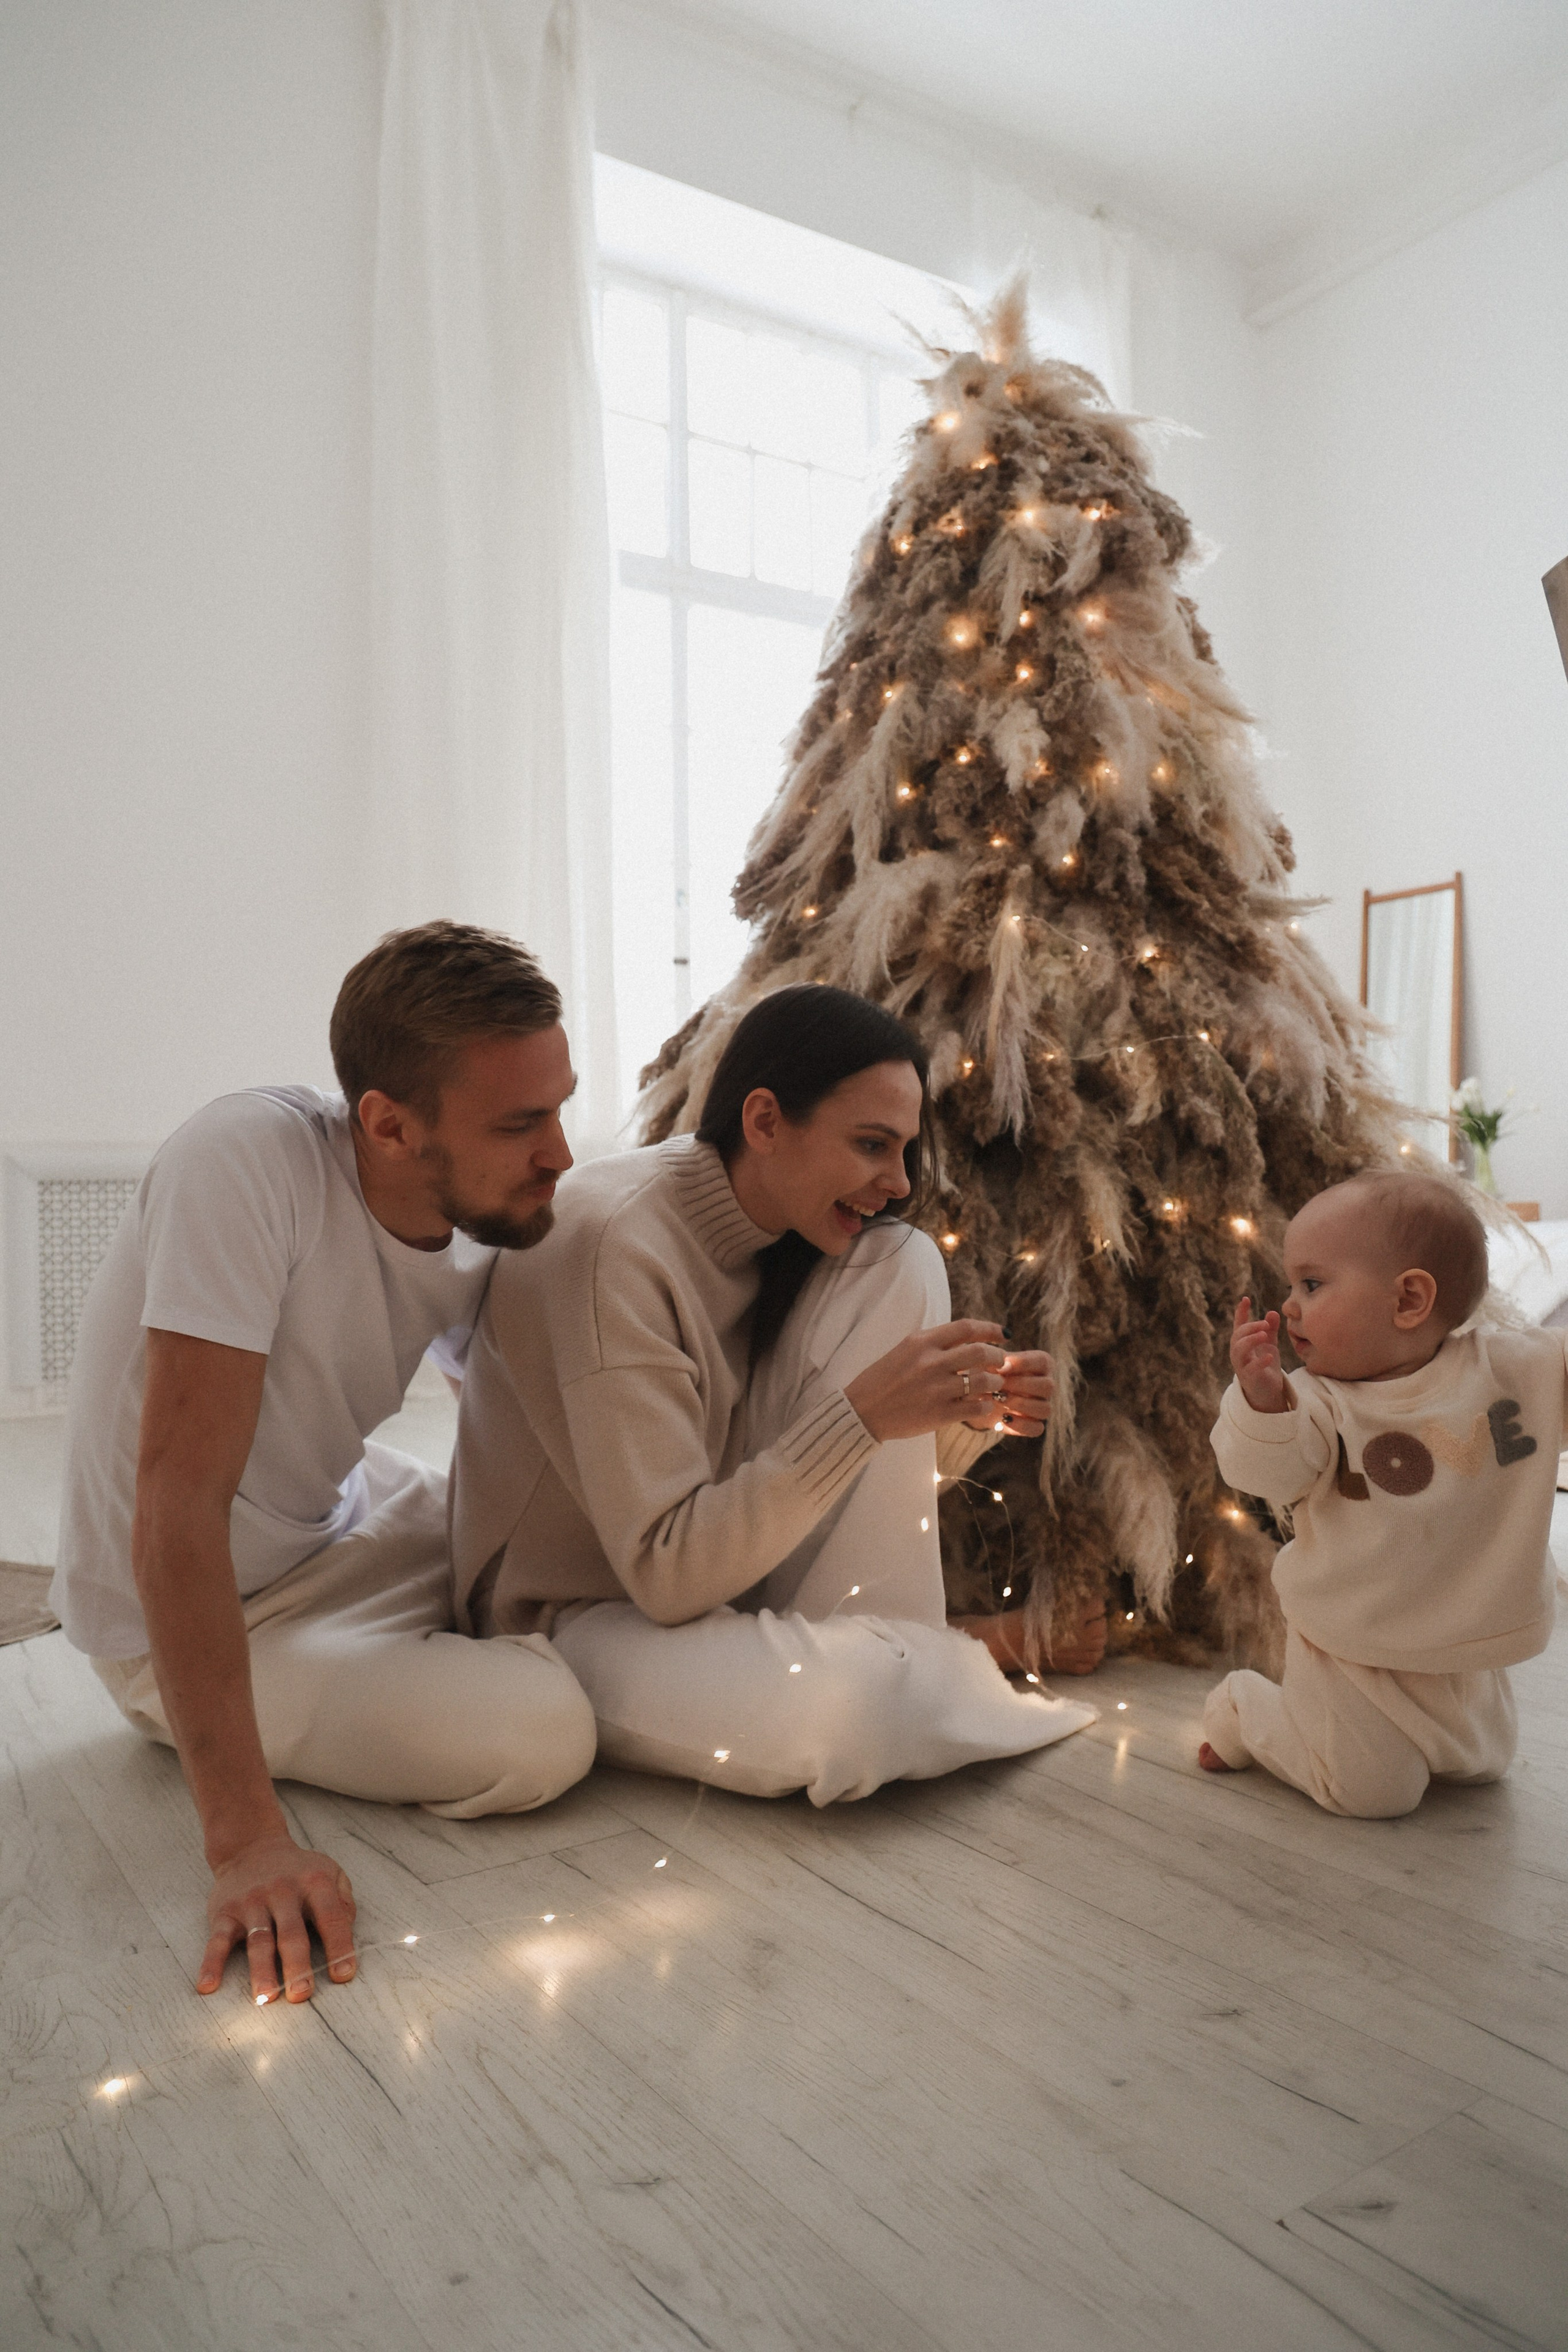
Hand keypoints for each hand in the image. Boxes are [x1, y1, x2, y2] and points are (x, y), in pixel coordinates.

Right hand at [200, 1833, 357, 2004]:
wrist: (251, 1846)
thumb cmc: (298, 1870)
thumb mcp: (330, 1873)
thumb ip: (344, 1901)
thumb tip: (349, 1932)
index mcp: (314, 1883)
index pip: (331, 1917)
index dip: (339, 1946)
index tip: (343, 1976)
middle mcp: (282, 1891)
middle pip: (292, 1934)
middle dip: (297, 1967)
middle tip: (301, 1995)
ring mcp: (252, 1902)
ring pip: (258, 1941)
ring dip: (261, 1971)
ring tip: (265, 1998)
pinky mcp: (225, 1912)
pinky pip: (217, 1940)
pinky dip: (210, 1964)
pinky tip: (207, 1986)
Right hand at [845, 1319, 1010, 1442]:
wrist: (862, 1411)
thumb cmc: (884, 1379)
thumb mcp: (905, 1349)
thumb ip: (935, 1342)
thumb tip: (970, 1336)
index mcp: (921, 1343)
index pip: (966, 1327)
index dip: (990, 1329)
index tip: (1003, 1334)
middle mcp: (930, 1363)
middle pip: (980, 1352)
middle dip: (998, 1357)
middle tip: (1000, 1363)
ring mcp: (936, 1390)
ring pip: (983, 1381)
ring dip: (995, 1382)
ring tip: (994, 1385)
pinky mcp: (939, 1414)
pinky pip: (976, 1407)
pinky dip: (986, 1405)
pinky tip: (984, 1404)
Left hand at [960, 1346, 1054, 1439]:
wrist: (979, 1395)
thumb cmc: (987, 1372)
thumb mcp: (988, 1362)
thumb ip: (995, 1359)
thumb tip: (1002, 1365)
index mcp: (1041, 1364)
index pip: (1043, 1361)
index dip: (1023, 1364)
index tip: (1002, 1367)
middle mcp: (1047, 1385)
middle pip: (1048, 1386)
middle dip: (1020, 1385)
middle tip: (998, 1385)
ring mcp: (1043, 1406)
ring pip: (1045, 1409)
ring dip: (1019, 1404)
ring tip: (998, 1399)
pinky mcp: (1034, 1425)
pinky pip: (1037, 1428)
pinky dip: (1020, 1425)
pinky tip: (1003, 1418)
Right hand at [1231, 1298, 1291, 1414]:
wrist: (1267, 1391)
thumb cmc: (1264, 1365)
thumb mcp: (1269, 1345)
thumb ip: (1270, 1329)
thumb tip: (1273, 1312)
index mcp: (1242, 1343)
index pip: (1239, 1325)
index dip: (1240, 1312)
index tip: (1245, 1299)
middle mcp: (1238, 1353)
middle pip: (1238, 1336)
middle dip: (1250, 1327)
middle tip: (1265, 1324)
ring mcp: (1242, 1366)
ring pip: (1238, 1351)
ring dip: (1250, 1341)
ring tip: (1264, 1335)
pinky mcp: (1249, 1378)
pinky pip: (1250, 1369)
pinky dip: (1259, 1362)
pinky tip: (1269, 1356)